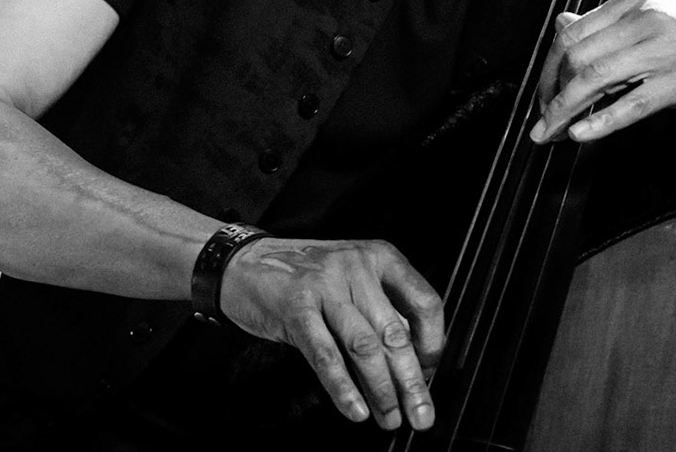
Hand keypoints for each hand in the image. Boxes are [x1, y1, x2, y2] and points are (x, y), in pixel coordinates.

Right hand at [218, 237, 443, 431]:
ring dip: (382, 389)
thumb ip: (379, 311)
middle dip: (412, 380)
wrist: (243, 262)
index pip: (424, 301)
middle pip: (395, 332)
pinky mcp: (296, 308)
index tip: (431, 372)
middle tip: (421, 412)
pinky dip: (343, 387)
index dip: (433, 342)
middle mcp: (357, 268)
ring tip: (390, 417)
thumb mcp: (350, 279)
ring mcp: (326, 286)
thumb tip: (410, 361)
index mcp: (379, 257)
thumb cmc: (301, 275)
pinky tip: (356, 409)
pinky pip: (326, 355)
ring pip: (364, 346)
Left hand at [528, 0, 675, 143]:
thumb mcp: (659, 16)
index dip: (548, 70)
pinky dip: (600, 121)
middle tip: (542, 121)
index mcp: (634, 3)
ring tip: (547, 133)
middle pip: (574, 56)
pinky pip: (631, 103)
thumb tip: (561, 24)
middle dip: (549, 93)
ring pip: (594, 78)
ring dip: (563, 110)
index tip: (542, 96)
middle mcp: (643, 21)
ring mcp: (662, 50)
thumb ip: (610, 25)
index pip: (571, 34)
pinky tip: (580, 135)